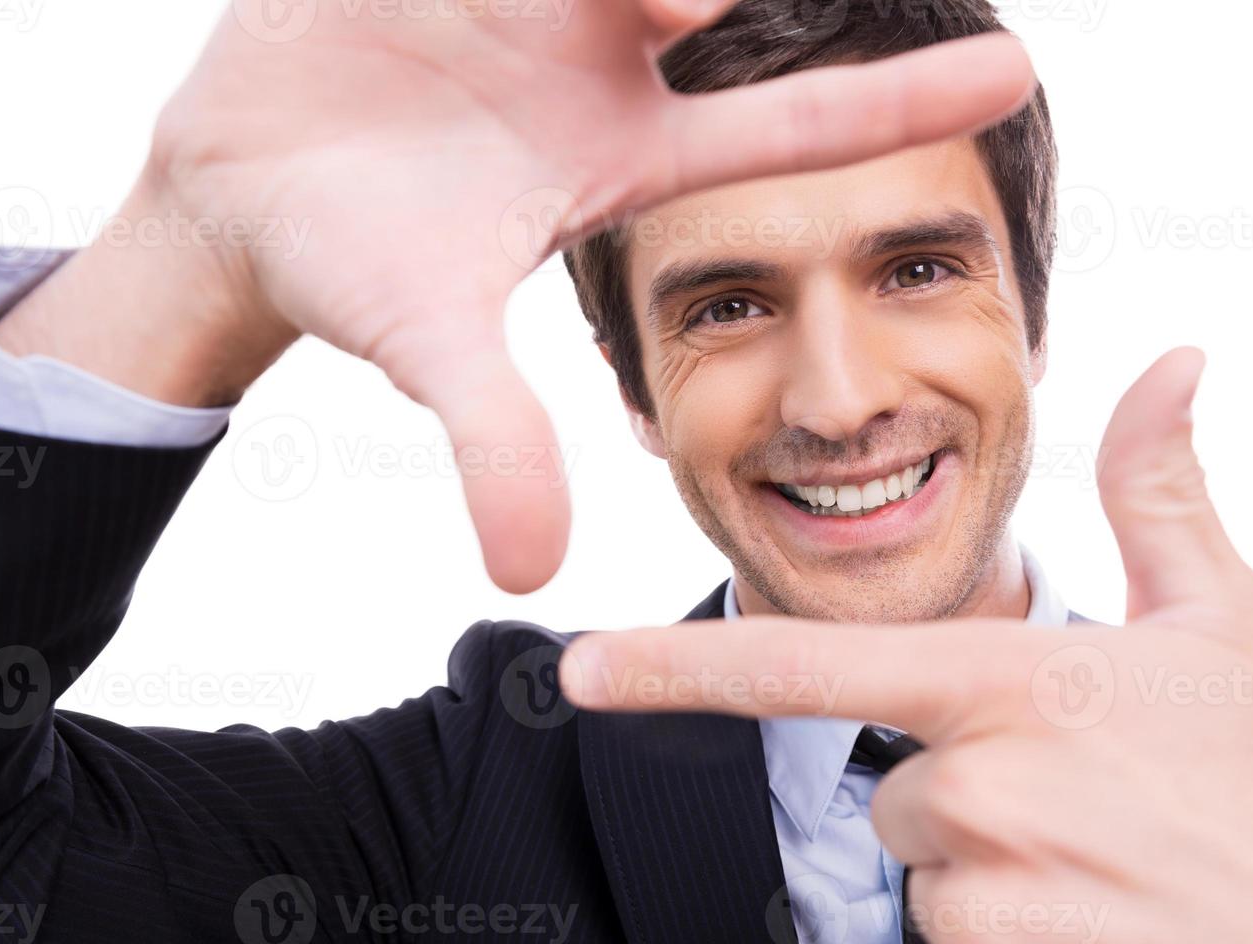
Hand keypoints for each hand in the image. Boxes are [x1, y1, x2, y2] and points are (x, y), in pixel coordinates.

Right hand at [0, 0, 1034, 592]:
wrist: (232, 193)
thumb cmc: (345, 264)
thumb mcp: (429, 345)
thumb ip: (495, 440)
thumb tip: (531, 577)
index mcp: (621, 153)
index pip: (788, 128)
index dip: (898, 105)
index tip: (1020, 77)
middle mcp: (598, 62)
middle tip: (686, 1)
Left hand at [559, 348, 1252, 943]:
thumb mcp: (1227, 621)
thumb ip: (1161, 491)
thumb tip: (1176, 357)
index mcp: (1012, 685)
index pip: (807, 669)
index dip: (678, 669)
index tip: (577, 671)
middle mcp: (982, 791)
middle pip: (890, 795)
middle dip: (965, 803)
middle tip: (1088, 813)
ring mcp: (991, 906)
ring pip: (923, 886)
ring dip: (994, 881)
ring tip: (1107, 879)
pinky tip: (1101, 943)